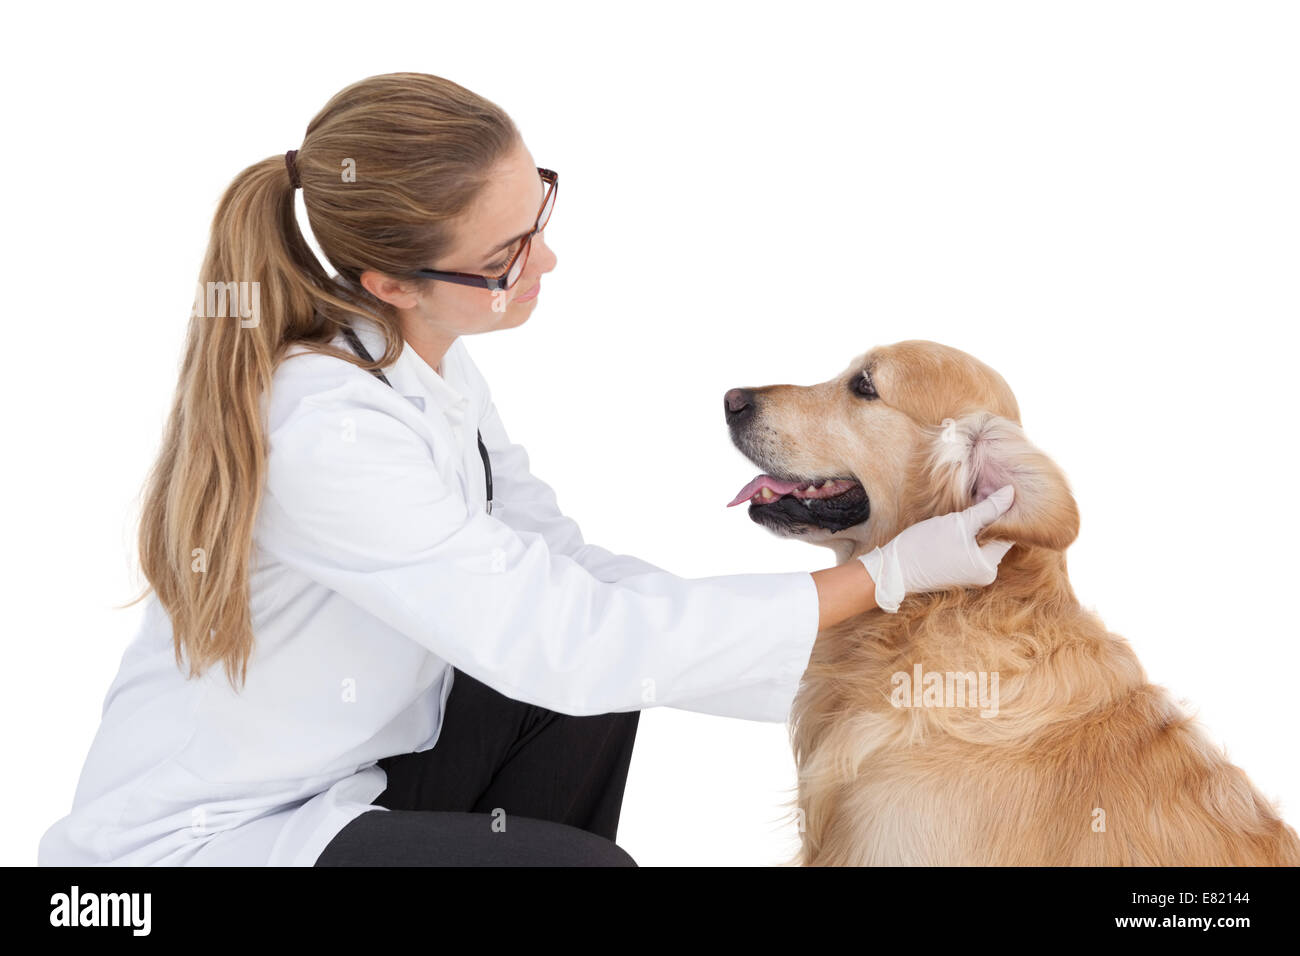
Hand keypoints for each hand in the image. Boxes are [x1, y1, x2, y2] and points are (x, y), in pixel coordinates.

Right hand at [858, 485, 1015, 612]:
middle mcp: (985, 574)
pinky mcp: (959, 572)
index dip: (1001, 510)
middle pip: (996, 537)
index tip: (990, 491)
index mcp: (989, 566)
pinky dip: (968, 536)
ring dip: (977, 524)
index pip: (1009, 532)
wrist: (893, 570)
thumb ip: (988, 509)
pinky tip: (956, 524)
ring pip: (982, 542)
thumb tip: (1012, 493)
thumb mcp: (958, 523)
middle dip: (989, 516)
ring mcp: (972, 575)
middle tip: (978, 494)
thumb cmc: (924, 547)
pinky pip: (971, 549)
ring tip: (966, 507)